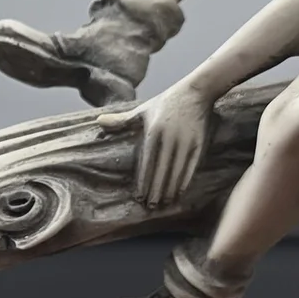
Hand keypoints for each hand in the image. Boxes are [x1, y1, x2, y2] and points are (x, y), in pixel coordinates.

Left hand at [98, 80, 213, 206]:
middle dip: (155, 190)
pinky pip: (191, 167)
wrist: (196, 91)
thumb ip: (122, 120)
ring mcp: (185, 141)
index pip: (147, 162)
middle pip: (161, 170)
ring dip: (169, 189)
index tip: (139, 196)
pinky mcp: (199, 143)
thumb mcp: (143, 110)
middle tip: (150, 206)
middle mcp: (169, 138)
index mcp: (154, 131)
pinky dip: (185, 181)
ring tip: (163, 203)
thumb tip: (98, 121)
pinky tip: (179, 192)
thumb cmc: (167, 102)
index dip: (143, 180)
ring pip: (176, 171)